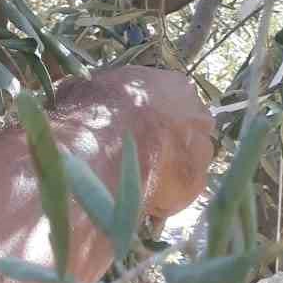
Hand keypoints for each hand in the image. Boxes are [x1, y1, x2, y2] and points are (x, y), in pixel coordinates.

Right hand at [56, 66, 214, 220]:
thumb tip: (80, 92)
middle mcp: (197, 115)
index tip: (137, 125)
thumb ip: (100, 92)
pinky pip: (183, 191)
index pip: (173, 98)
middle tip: (140, 153)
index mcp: (175, 85)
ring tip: (138, 178)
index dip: (154, 114)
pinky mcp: (196, 184)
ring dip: (169, 168)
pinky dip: (166, 194)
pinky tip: (141, 196)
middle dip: (169, 140)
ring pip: (189, 161)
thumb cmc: (92, 113)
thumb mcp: (85, 87)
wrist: (98, 153)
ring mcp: (202, 151)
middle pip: (188, 129)